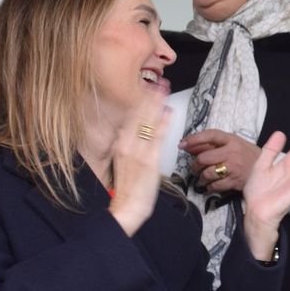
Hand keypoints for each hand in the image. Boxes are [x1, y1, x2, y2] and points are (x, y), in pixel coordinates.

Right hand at [108, 95, 171, 236]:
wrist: (127, 207)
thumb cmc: (127, 186)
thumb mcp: (123, 161)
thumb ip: (128, 145)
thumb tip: (135, 131)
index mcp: (120, 144)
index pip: (131, 118)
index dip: (141, 102)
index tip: (148, 90)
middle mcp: (127, 145)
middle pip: (139, 116)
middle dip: (150, 99)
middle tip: (160, 83)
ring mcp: (139, 152)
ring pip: (148, 123)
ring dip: (157, 105)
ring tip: (165, 90)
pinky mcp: (150, 161)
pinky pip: (157, 138)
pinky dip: (163, 124)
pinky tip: (169, 113)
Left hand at [179, 129, 261, 193]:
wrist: (266, 167)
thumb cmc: (245, 154)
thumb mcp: (232, 143)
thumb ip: (211, 144)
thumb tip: (188, 145)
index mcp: (231, 140)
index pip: (210, 135)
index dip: (194, 139)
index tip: (182, 144)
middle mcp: (232, 153)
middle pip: (204, 158)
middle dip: (195, 165)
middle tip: (195, 167)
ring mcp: (234, 168)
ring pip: (207, 173)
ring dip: (200, 178)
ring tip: (201, 178)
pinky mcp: (235, 182)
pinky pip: (215, 186)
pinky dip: (209, 187)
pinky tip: (210, 185)